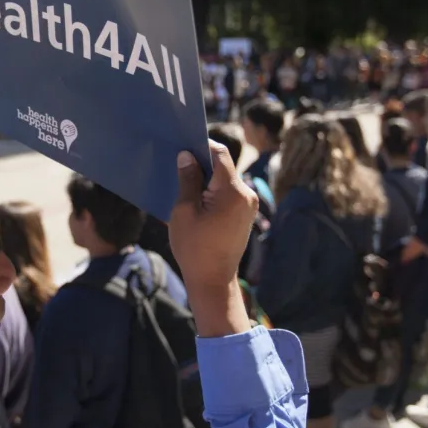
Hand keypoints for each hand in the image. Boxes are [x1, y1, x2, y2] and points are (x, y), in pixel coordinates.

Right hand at [170, 142, 258, 336]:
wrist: (213, 281)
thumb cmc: (194, 248)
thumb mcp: (184, 211)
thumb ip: (187, 180)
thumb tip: (187, 156)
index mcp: (232, 191)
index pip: (219, 154)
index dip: (201, 146)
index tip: (183, 145)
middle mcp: (246, 195)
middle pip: (223, 167)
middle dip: (202, 163)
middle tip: (179, 164)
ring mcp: (248, 206)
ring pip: (225, 180)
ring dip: (206, 179)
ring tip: (184, 184)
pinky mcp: (245, 215)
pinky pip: (228, 194)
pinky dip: (213, 192)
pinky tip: (195, 200)